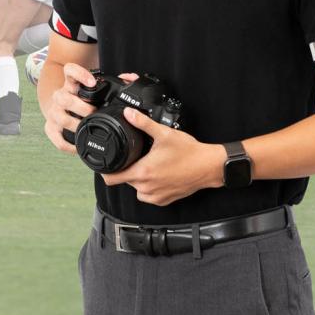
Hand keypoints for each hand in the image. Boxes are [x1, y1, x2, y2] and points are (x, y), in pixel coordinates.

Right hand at [41, 62, 99, 153]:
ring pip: (59, 117)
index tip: (92, 82)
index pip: (70, 71)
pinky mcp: (50, 127)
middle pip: (63, 98)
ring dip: (75, 124)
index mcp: (71, 84)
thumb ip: (108, 84)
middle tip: (94, 112)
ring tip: (87, 127)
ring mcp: (53, 112)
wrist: (61, 108)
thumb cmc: (80, 98)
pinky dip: (68, 145)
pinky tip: (78, 145)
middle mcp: (59, 96)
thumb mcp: (90, 88)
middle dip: (81, 107)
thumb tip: (129, 78)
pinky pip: (57, 139)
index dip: (80, 74)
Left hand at [100, 105, 225, 206]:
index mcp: (142, 172)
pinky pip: (148, 195)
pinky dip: (150, 187)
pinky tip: (160, 174)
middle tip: (139, 157)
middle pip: (125, 180)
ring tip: (151, 165)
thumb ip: (143, 123)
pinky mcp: (164, 200)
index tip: (108, 163)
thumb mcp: (164, 133)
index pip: (111, 178)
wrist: (208, 166)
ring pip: (137, 189)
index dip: (105, 171)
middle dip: (128, 169)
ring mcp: (155, 196)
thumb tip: (129, 114)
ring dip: (139, 179)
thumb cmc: (189, 152)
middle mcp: (146, 188)